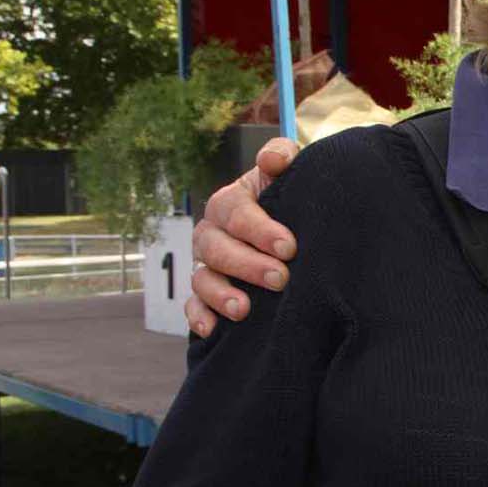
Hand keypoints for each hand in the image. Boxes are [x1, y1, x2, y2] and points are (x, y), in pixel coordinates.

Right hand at [185, 138, 300, 335]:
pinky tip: (213, 330)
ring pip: (202, 279)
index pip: (236, 213)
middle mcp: (212, 233)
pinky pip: (193, 306)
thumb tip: (271, 160)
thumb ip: (281, 156)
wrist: (294, 227)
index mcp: (230, 202)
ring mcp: (207, 264)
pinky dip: (199, 317)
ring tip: (244, 310)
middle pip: (218, 249)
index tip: (289, 247)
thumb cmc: (291, 198)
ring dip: (221, 294)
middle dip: (247, 265)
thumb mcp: (290, 172)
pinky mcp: (207, 293)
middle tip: (280, 278)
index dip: (260, 230)